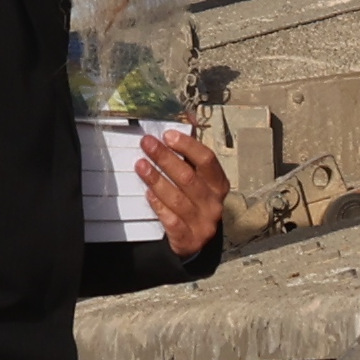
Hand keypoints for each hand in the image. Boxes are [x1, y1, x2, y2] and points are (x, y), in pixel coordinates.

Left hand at [131, 125, 228, 259]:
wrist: (195, 241)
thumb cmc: (194, 202)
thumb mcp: (198, 179)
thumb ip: (191, 153)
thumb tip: (187, 118)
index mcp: (218, 184)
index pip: (207, 160)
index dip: (188, 146)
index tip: (167, 135)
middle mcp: (214, 203)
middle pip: (188, 177)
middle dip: (165, 158)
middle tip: (146, 143)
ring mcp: (203, 223)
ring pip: (177, 199)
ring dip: (157, 180)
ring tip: (140, 165)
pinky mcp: (189, 240)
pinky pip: (172, 221)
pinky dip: (159, 206)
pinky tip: (148, 195)